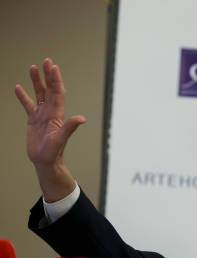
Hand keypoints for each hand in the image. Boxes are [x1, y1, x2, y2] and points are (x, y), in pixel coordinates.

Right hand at [15, 58, 84, 200]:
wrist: (45, 162)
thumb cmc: (53, 153)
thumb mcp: (60, 139)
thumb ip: (70, 128)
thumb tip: (82, 119)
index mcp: (57, 114)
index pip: (57, 93)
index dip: (55, 80)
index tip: (53, 67)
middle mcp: (51, 112)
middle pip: (49, 89)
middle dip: (48, 75)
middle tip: (46, 61)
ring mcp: (42, 115)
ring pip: (39, 94)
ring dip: (37, 81)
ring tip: (33, 68)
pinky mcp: (33, 120)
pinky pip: (28, 105)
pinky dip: (24, 96)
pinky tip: (18, 88)